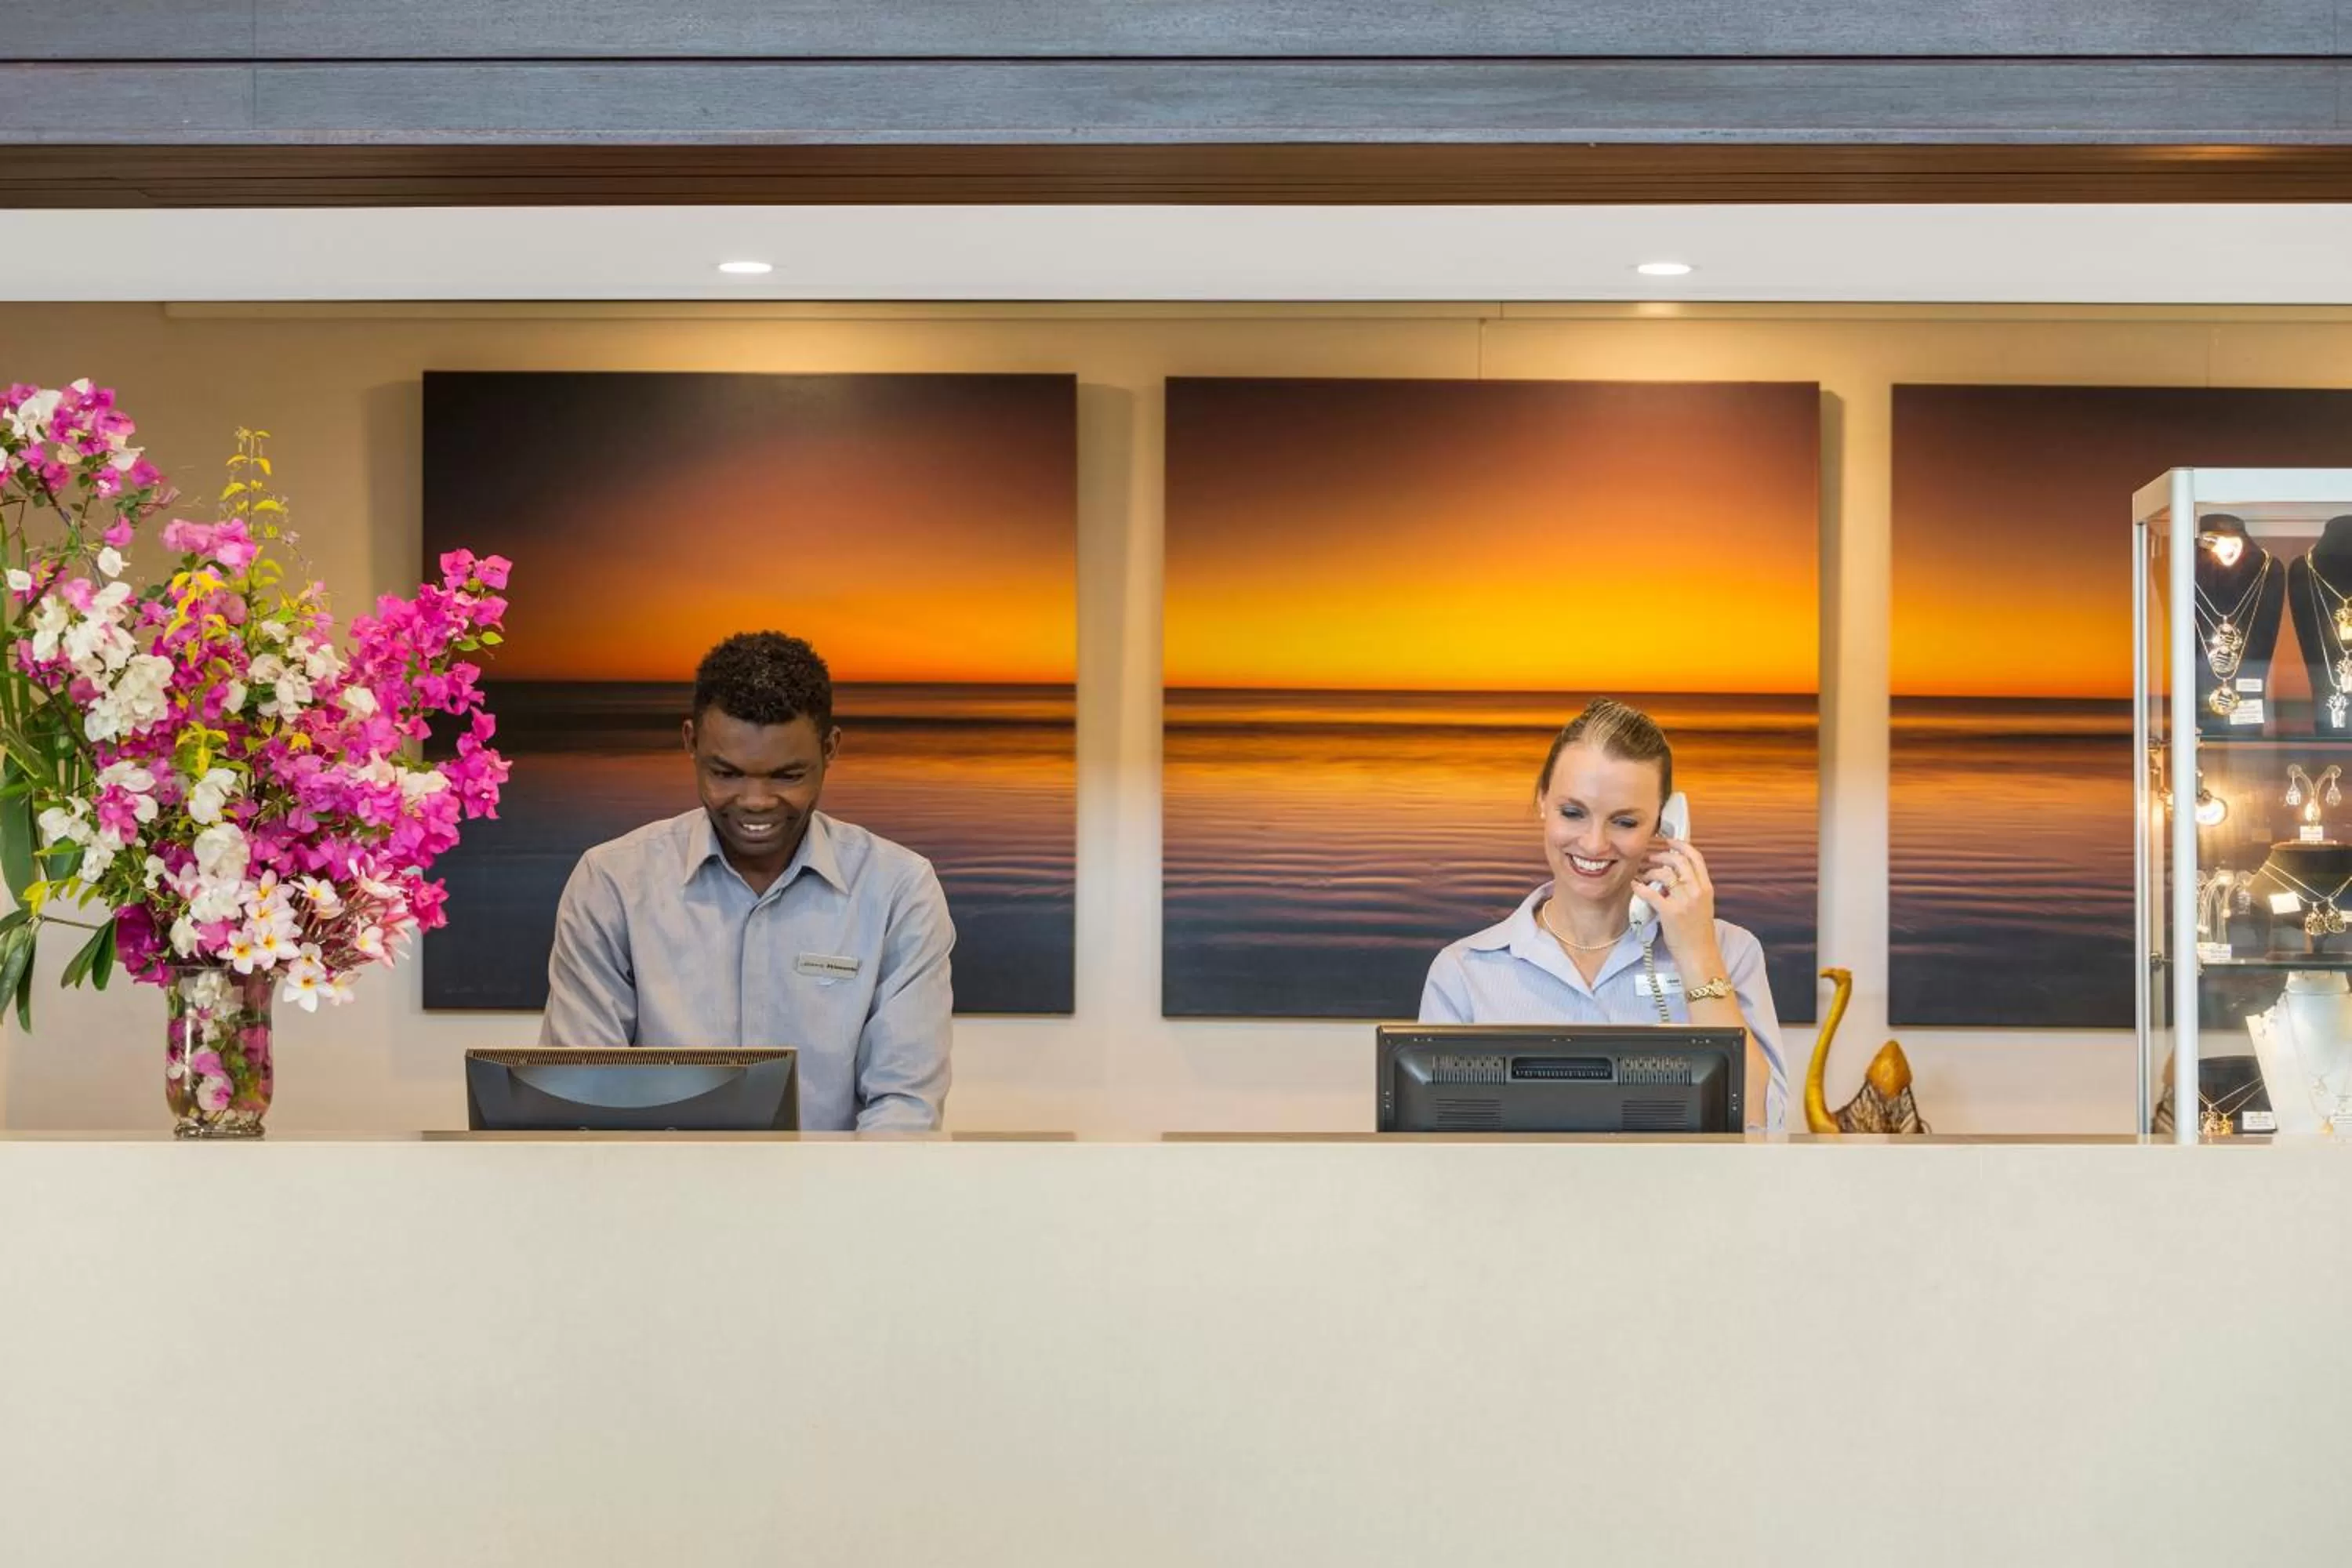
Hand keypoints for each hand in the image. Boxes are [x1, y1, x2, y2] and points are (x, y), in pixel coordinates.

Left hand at [1636, 834, 1722, 969]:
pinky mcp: (1669, 912)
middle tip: (1651, 859)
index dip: (1681, 845)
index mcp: (1706, 888)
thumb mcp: (1703, 906)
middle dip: (1661, 856)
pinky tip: (1635, 886)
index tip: (1669, 841)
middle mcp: (1697, 891)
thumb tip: (1675, 877)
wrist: (1699, 955)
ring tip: (1644, 875)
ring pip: (1664, 873)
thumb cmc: (1698, 934)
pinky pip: (1650, 892)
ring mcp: (1684, 902)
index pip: (1696, 858)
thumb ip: (1693, 890)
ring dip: (1650, 871)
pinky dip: (1640, 887)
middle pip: (1678, 861)